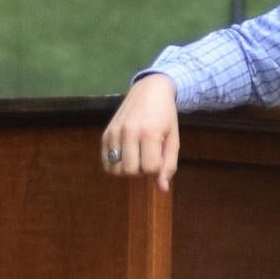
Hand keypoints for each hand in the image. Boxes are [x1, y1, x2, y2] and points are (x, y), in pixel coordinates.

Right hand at [102, 74, 180, 190]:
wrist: (149, 90)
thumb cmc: (166, 116)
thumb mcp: (174, 139)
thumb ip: (169, 164)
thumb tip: (162, 189)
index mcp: (149, 133)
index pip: (150, 168)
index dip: (157, 169)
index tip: (159, 158)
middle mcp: (129, 132)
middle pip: (130, 171)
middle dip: (141, 171)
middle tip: (147, 158)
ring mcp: (115, 132)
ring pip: (116, 168)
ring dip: (127, 168)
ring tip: (136, 157)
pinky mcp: (106, 133)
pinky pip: (105, 161)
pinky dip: (115, 164)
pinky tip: (125, 156)